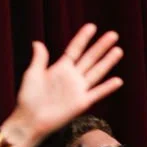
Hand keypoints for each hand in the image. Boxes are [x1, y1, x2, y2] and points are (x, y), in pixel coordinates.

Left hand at [4, 24, 123, 146]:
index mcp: (60, 68)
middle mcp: (72, 77)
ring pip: (97, 72)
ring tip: (118, 50)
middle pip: (90, 58)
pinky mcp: (82, 103)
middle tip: (113, 35)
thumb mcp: (32, 74)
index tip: (92, 26)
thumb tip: (38, 42)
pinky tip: (118, 80)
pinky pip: (97, 93)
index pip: (75, 49)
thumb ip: (40, 59)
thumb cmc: (28, 97)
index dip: (83, 38)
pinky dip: (108, 87)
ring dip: (108, 62)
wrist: (30, 119)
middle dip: (101, 46)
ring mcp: (78, 89)